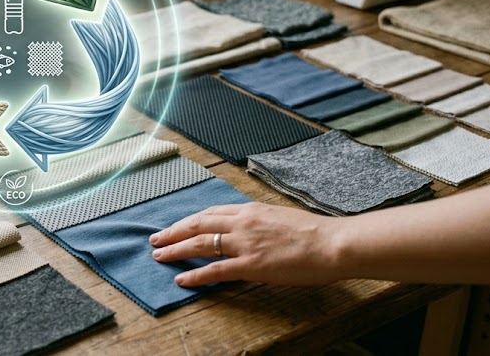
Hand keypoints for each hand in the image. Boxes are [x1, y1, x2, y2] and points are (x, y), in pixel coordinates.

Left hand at [149, 202, 344, 286]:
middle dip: (173, 232)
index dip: (190, 220)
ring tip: (158, 256)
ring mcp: (245, 243)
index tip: (177, 226)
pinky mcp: (251, 265)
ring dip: (175, 249)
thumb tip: (252, 228)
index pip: (211, 212)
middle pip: (198, 224)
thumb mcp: (281, 217)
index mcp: (251, 210)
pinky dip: (195, 274)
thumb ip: (261, 222)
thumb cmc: (315, 232)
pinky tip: (181, 279)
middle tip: (155, 239)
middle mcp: (243, 223)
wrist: (333, 243)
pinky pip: (215, 270)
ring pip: (200, 244)